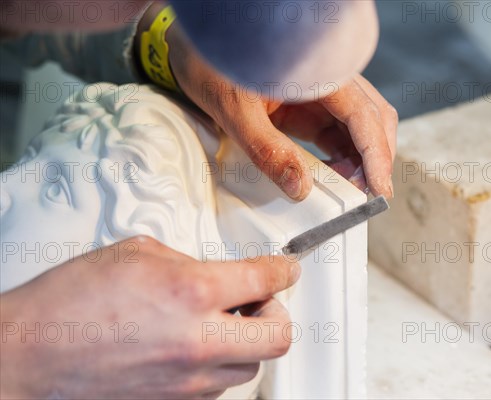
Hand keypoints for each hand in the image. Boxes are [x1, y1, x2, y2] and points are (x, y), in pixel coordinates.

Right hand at [0, 236, 299, 398]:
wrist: (29, 352)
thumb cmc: (70, 302)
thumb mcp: (138, 254)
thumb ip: (187, 261)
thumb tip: (212, 272)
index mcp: (192, 292)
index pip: (264, 279)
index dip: (283, 270)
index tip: (287, 269)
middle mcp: (198, 341)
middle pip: (278, 337)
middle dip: (278, 313)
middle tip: (261, 300)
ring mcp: (188, 380)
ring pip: (249, 367)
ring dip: (246, 341)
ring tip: (223, 324)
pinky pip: (216, 386)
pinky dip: (217, 365)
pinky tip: (197, 347)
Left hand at [137, 3, 397, 200]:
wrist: (194, 48)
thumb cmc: (212, 63)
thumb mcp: (234, 109)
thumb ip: (266, 149)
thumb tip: (299, 188)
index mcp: (317, 73)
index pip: (363, 115)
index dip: (376, 154)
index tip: (379, 187)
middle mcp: (328, 81)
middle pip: (373, 119)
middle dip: (376, 158)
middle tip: (366, 195)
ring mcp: (321, 95)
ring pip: (360, 128)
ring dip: (362, 160)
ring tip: (349, 189)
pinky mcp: (310, 108)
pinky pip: (338, 133)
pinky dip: (344, 157)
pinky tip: (335, 176)